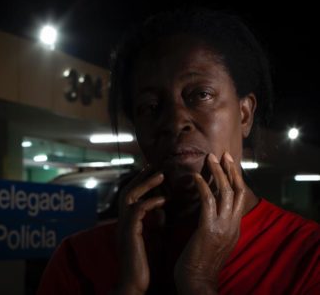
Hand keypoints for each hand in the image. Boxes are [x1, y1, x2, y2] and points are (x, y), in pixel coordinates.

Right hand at [114, 166, 165, 294]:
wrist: (134, 285)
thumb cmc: (144, 265)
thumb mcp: (152, 238)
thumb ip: (155, 223)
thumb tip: (164, 210)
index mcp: (128, 223)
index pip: (132, 195)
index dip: (142, 182)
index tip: (155, 171)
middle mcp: (122, 222)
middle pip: (127, 190)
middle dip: (141, 176)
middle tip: (155, 164)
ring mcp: (124, 227)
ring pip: (129, 196)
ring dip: (145, 184)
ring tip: (161, 175)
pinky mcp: (129, 234)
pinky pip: (137, 211)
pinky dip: (150, 202)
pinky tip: (164, 200)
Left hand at [174, 152, 246, 293]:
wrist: (197, 281)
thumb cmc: (199, 262)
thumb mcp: (214, 240)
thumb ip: (216, 224)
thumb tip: (209, 208)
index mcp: (234, 228)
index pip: (239, 198)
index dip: (235, 179)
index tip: (229, 164)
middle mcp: (233, 226)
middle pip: (237, 191)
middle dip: (231, 171)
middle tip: (224, 154)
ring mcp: (223, 227)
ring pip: (225, 193)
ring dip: (218, 173)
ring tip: (210, 158)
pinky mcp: (209, 229)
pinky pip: (208, 202)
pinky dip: (203, 186)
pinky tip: (196, 176)